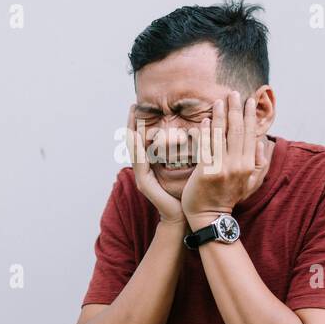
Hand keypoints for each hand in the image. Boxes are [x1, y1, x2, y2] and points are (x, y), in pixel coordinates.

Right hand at [124, 104, 186, 223]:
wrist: (182, 216)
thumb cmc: (185, 193)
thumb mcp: (184, 168)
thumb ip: (183, 152)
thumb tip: (193, 132)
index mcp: (151, 164)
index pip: (143, 140)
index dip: (140, 124)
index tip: (139, 107)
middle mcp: (143, 169)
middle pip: (134, 142)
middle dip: (131, 124)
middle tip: (132, 106)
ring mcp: (141, 176)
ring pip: (134, 150)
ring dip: (131, 133)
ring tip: (132, 117)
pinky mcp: (144, 183)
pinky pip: (139, 163)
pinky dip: (137, 149)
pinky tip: (137, 137)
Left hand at [180, 92, 267, 219]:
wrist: (211, 216)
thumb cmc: (229, 197)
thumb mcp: (250, 183)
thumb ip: (258, 163)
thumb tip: (262, 143)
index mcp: (249, 165)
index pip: (250, 134)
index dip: (250, 116)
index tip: (249, 100)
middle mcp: (238, 165)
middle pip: (237, 131)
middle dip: (236, 109)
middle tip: (234, 93)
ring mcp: (222, 168)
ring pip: (222, 136)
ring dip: (220, 115)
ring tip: (218, 101)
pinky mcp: (206, 171)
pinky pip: (206, 147)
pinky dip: (206, 132)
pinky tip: (205, 121)